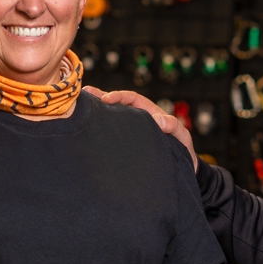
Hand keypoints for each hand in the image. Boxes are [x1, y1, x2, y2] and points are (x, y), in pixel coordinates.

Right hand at [83, 86, 197, 171]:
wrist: (183, 169)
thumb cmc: (183, 150)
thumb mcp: (182, 136)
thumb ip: (174, 126)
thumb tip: (159, 120)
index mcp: (149, 113)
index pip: (131, 99)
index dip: (118, 96)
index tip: (106, 100)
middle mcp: (138, 120)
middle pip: (117, 106)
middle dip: (100, 99)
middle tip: (84, 94)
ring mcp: (132, 132)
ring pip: (113, 120)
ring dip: (98, 113)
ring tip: (79, 107)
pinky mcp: (127, 145)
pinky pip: (114, 135)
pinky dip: (101, 130)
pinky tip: (88, 130)